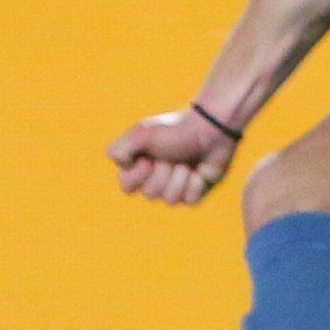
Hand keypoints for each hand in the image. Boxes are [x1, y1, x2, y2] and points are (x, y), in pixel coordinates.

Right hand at [109, 106, 239, 205]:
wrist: (212, 128)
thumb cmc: (176, 129)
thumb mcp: (142, 134)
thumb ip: (119, 149)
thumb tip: (118, 164)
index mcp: (140, 165)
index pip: (127, 187)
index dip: (138, 174)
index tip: (148, 157)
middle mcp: (156, 178)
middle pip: (150, 194)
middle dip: (162, 173)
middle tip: (172, 156)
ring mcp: (176, 186)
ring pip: (170, 199)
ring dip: (180, 177)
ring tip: (187, 162)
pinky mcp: (196, 192)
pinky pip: (189, 200)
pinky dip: (195, 183)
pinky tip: (200, 170)